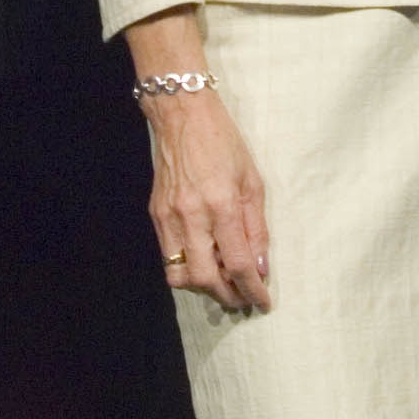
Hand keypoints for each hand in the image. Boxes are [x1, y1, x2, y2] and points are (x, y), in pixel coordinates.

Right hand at [143, 90, 272, 312]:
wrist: (182, 115)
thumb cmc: (224, 143)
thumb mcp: (252, 181)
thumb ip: (257, 227)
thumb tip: (260, 267)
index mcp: (221, 204)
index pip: (238, 263)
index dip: (252, 290)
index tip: (263, 303)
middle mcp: (191, 215)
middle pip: (205, 278)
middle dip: (226, 295)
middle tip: (242, 298)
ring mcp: (168, 217)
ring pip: (180, 275)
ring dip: (203, 285)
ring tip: (221, 278)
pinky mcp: (155, 215)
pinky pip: (168, 256)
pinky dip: (187, 266)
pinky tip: (204, 257)